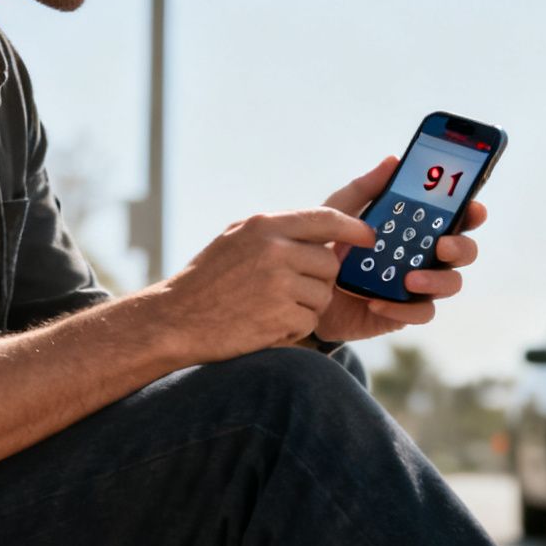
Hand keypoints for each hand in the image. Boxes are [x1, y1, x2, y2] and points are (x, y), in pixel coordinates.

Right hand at [152, 206, 374, 359]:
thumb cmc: (208, 280)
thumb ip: (277, 232)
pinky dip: (293, 328)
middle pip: (329, 263)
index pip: (326, 218)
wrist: (176, 319)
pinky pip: (310, 321)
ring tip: (269, 307)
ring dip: (305, 306)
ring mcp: (279, 284)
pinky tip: (264, 325)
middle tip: (289, 290)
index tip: (369, 237)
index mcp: (265, 225)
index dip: (354, 227)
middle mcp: (275, 250)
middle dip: (318, 280)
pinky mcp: (281, 316)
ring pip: (323, 295)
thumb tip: (322, 229)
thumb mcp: (237, 239)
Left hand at [313, 156, 487, 342]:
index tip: (473, 209)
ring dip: (437, 280)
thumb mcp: (340, 212)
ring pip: (451, 284)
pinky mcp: (406, 312)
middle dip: (460, 247)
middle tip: (441, 245)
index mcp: (419, 228)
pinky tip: (378, 303)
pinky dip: (404, 309)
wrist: (308, 289)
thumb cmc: (331, 245)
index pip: (456, 218)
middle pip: (464, 251)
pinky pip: (421, 313)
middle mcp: (426, 256)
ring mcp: (419, 286)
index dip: (471, 213)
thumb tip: (392, 161)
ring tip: (410, 279)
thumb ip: (366, 188)